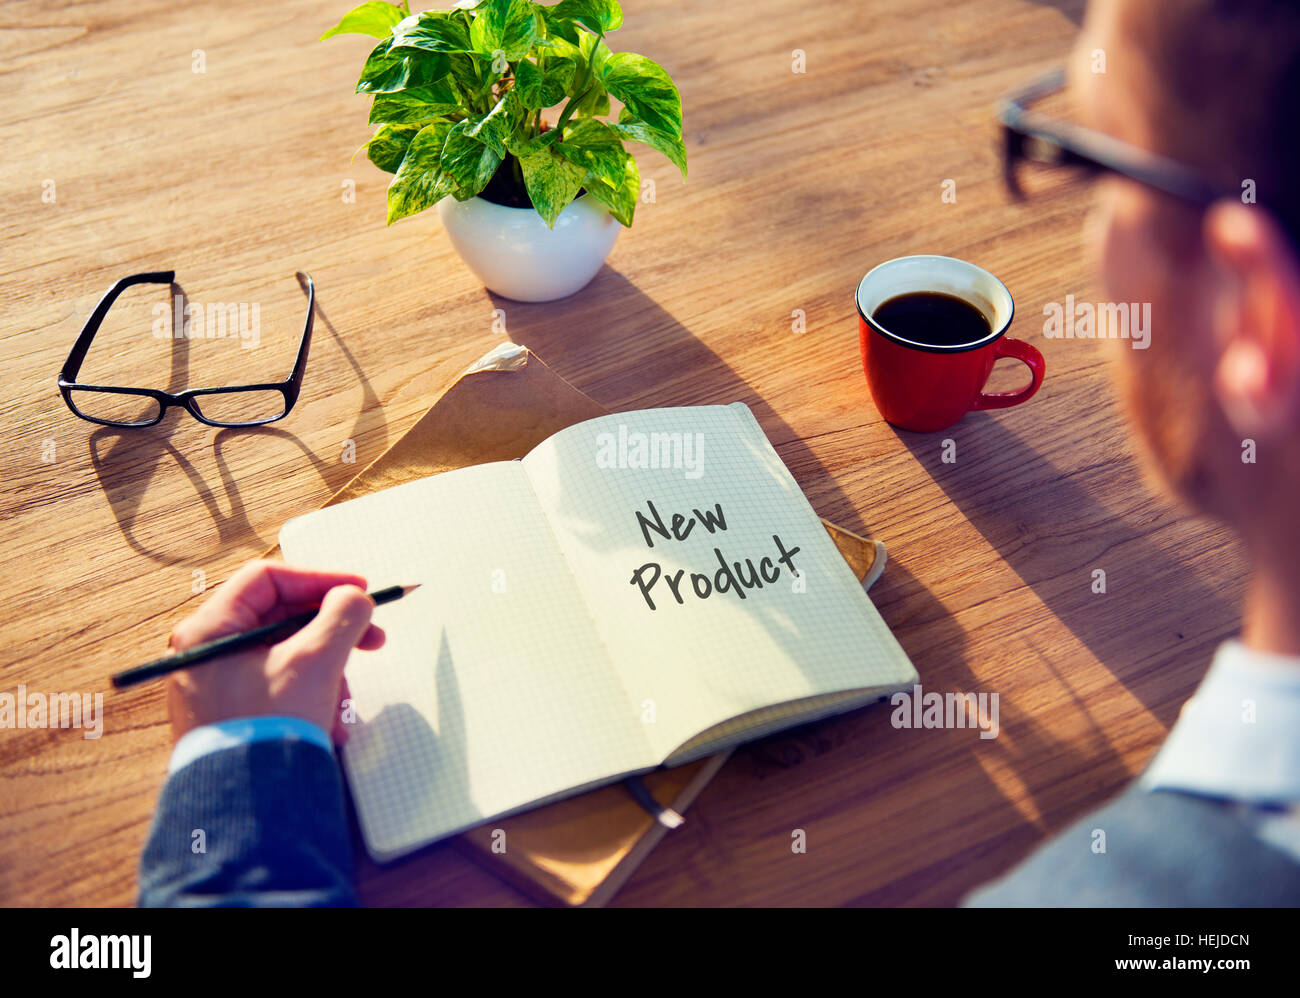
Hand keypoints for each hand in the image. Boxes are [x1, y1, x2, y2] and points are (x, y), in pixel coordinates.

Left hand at [164, 560, 385, 745]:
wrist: (247, 806)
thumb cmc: (266, 730)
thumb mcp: (315, 661)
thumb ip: (342, 617)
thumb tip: (354, 598)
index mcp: (209, 630)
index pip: (268, 579)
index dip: (319, 579)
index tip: (356, 592)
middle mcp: (206, 654)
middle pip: (281, 619)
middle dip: (331, 633)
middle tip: (370, 640)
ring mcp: (218, 686)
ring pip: (286, 656)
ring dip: (326, 671)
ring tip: (343, 703)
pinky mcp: (233, 714)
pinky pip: (280, 687)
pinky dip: (311, 696)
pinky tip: (330, 723)